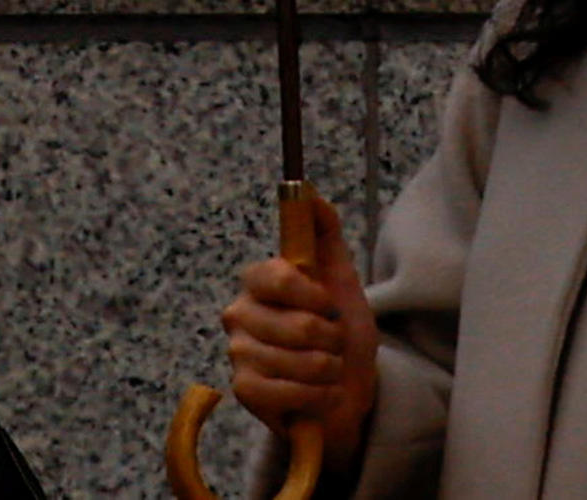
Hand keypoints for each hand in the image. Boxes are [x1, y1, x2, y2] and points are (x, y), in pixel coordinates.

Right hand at [219, 185, 376, 468]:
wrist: (347, 389)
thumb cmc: (340, 332)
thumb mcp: (341, 279)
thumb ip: (324, 232)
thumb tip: (310, 191)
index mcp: (260, 281)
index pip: (279, 277)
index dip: (314, 295)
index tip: (330, 305)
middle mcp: (240, 313)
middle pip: (298, 325)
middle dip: (331, 340)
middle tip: (332, 343)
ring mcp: (239, 354)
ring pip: (298, 362)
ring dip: (328, 371)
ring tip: (327, 370)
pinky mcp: (244, 391)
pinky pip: (287, 392)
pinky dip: (316, 396)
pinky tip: (318, 394)